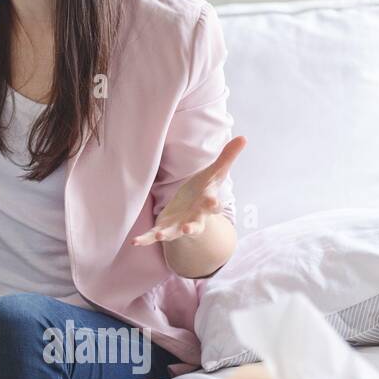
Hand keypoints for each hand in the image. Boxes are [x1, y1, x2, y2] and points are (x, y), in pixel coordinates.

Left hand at [131, 136, 246, 245]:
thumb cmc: (203, 191)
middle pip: (196, 224)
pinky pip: (154, 236)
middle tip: (188, 228)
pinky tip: (134, 241)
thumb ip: (227, 157)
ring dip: (167, 234)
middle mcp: (194, 218)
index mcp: (206, 204)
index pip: (213, 205)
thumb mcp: (215, 173)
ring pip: (175, 233)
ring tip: (160, 236)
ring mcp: (179, 225)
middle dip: (192, 226)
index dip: (214, 204)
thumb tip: (244, 137)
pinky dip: (145, 239)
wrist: (192, 213)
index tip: (214, 204)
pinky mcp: (165, 228)